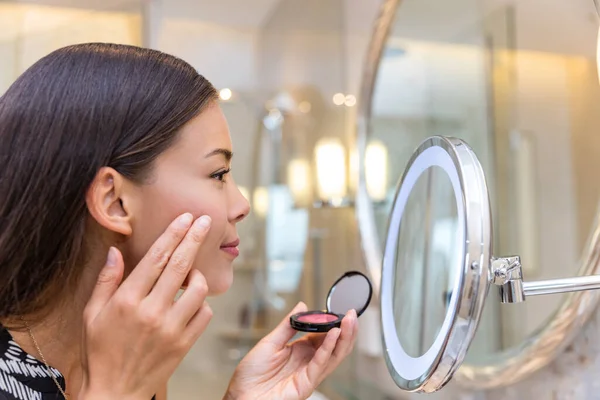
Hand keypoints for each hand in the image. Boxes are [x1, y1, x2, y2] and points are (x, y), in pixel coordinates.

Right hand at [78, 213, 213, 399]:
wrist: (114, 392)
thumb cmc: (100, 351)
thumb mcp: (92, 314)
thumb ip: (106, 280)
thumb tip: (115, 251)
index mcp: (127, 300)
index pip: (156, 258)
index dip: (174, 234)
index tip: (186, 218)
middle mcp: (151, 311)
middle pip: (181, 265)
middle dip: (195, 238)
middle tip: (206, 221)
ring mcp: (171, 328)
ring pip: (198, 289)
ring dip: (198, 275)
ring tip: (191, 274)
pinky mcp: (184, 344)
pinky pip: (204, 314)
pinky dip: (202, 303)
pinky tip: (191, 301)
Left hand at [224, 302, 357, 399]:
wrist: (240, 396)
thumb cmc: (251, 374)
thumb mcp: (270, 342)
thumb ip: (288, 325)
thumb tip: (302, 306)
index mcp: (300, 351)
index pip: (323, 336)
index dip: (332, 324)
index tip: (339, 311)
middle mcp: (308, 362)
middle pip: (334, 346)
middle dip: (346, 330)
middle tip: (352, 314)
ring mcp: (309, 374)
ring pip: (334, 355)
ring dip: (344, 337)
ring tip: (350, 321)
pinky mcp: (306, 384)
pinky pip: (321, 364)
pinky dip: (329, 348)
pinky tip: (334, 335)